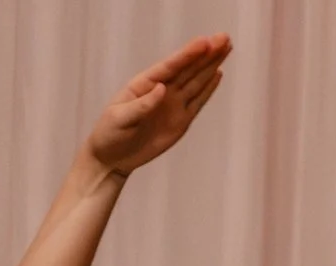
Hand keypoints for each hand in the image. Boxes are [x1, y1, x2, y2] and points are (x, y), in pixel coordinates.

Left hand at [86, 33, 230, 176]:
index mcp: (144, 84)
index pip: (169, 67)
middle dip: (206, 54)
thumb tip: (161, 89)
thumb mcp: (119, 119)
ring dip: (211, 65)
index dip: (187, 54)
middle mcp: (162, 90)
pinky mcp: (180, 121)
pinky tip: (217, 74)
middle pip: (187, 69)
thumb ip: (141, 105)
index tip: (204, 42)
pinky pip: (197, 102)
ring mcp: (172, 105)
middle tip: (224, 37)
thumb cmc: (109, 135)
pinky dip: (208, 89)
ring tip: (226, 47)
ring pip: (196, 82)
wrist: (111, 159)